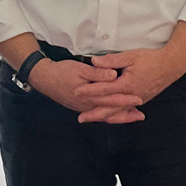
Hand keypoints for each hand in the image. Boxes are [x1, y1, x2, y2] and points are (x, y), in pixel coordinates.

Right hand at [28, 59, 144, 123]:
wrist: (44, 79)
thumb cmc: (62, 71)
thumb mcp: (80, 68)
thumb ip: (97, 73)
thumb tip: (113, 75)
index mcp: (89, 96)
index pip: (111, 99)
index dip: (126, 99)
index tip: (139, 99)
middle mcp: (87, 105)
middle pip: (110, 112)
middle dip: (126, 114)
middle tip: (141, 115)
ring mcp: (83, 108)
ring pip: (105, 115)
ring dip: (119, 116)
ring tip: (133, 117)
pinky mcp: (81, 107)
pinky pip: (98, 114)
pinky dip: (108, 115)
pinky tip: (115, 114)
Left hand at [86, 46, 185, 120]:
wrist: (171, 65)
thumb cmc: (151, 59)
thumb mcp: (130, 56)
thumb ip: (112, 60)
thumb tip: (94, 62)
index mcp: (127, 84)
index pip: (104, 90)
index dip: (89, 91)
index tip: (77, 92)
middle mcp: (131, 96)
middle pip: (109, 108)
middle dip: (94, 113)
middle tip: (80, 118)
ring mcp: (137, 100)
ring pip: (118, 112)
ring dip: (104, 116)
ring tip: (92, 119)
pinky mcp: (142, 100)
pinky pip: (126, 111)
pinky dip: (117, 115)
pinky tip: (110, 118)